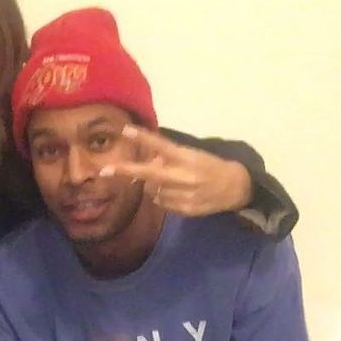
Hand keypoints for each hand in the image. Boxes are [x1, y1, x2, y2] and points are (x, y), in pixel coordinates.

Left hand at [100, 125, 252, 216]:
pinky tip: (175, 193)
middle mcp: (184, 177)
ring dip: (152, 185)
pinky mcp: (185, 210)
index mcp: (187, 158)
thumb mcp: (192, 155)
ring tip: (169, 181)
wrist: (235, 188)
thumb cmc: (210, 166)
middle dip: (126, 171)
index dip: (143, 138)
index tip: (125, 130)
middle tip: (104, 171)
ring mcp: (184, 195)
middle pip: (149, 174)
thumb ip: (169, 158)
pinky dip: (162, 197)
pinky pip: (161, 203)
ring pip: (152, 191)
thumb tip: (146, 162)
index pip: (162, 145)